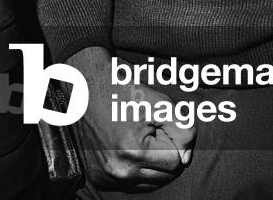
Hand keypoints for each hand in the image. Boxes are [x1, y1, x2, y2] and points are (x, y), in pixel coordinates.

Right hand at [69, 47, 194, 191]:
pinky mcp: (99, 180)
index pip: (176, 163)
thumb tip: (186, 159)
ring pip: (150, 184)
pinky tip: (128, 149)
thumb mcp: (160, 102)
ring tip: (138, 139)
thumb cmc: (124, 91)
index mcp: (134, 152)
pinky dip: (137, 170)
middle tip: (149, 131)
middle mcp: (119, 172)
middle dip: (164, 154)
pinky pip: (132, 185)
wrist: (86, 87)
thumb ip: (183, 129)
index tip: (157, 125)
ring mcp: (107, 178)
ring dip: (152, 164)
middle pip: (165, 177)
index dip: (172, 141)